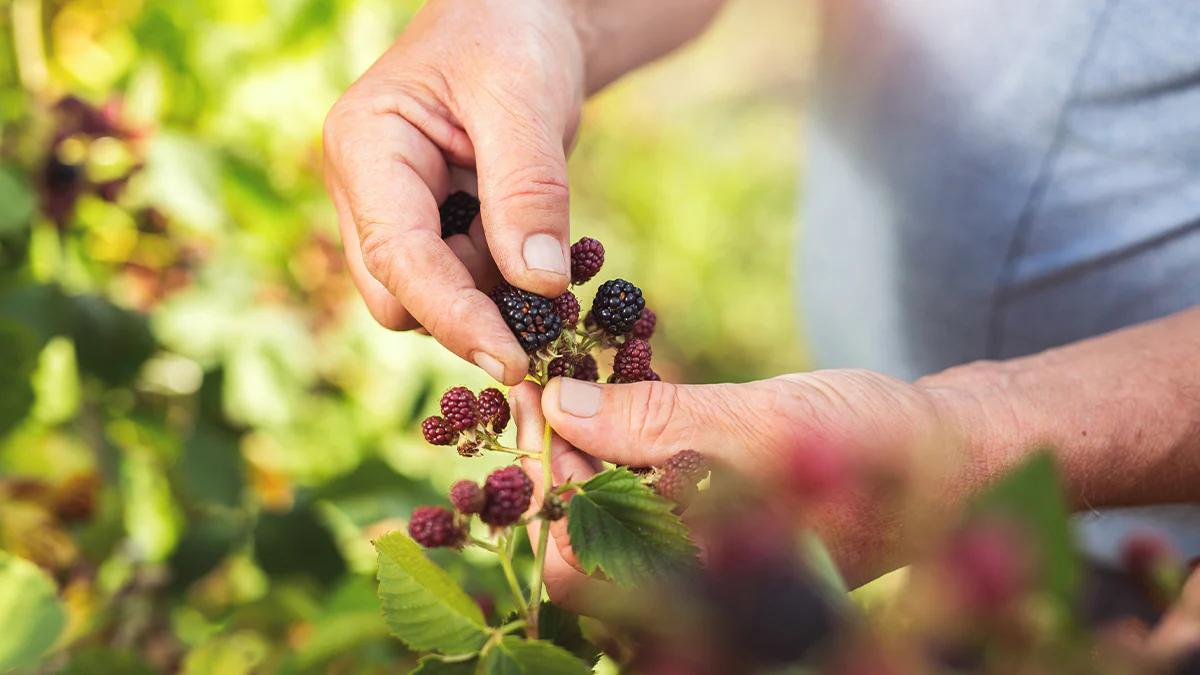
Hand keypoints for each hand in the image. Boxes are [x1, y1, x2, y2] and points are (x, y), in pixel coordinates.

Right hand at [323, 0, 585, 383]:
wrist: (520, 18)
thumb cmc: (512, 35)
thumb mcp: (525, 99)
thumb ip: (529, 190)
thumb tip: (540, 287)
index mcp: (364, 147)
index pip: (399, 258)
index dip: (455, 317)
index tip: (513, 361)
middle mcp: (365, 191)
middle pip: (400, 297)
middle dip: (468, 312)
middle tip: (545, 304)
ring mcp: (395, 214)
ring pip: (430, 299)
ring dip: (491, 298)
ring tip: (543, 242)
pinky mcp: (430, 229)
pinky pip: (460, 282)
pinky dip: (502, 286)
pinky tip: (535, 252)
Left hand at [509, 370, 984, 611]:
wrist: (951, 454)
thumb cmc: (874, 445)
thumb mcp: (763, 422)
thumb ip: (661, 422)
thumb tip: (563, 407)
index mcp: (701, 582)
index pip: (572, 561)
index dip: (545, 482)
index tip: (533, 400)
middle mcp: (691, 587)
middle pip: (579, 539)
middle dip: (557, 459)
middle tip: (545, 380)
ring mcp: (701, 561)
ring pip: (604, 515)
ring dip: (583, 449)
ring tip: (576, 379)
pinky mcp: (713, 527)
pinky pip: (641, 497)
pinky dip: (621, 449)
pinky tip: (619, 396)